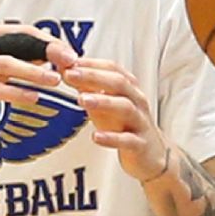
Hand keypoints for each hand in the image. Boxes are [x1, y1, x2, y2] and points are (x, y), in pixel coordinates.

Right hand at [0, 23, 78, 128]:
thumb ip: (16, 58)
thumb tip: (51, 56)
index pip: (23, 31)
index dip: (49, 41)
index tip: (70, 52)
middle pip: (17, 44)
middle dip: (47, 52)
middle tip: (70, 62)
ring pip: (6, 65)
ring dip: (34, 72)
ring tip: (55, 80)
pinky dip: (15, 92)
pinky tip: (33, 98)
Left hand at [64, 59, 169, 182]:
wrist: (150, 154)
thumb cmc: (125, 124)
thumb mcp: (105, 103)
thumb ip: (87, 87)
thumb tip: (64, 69)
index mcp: (129, 88)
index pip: (112, 68)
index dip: (91, 63)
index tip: (69, 60)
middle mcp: (137, 101)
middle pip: (119, 83)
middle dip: (93, 77)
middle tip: (70, 74)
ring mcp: (140, 122)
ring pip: (125, 107)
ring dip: (103, 101)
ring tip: (82, 100)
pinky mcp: (140, 144)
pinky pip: (128, 140)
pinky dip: (112, 138)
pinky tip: (96, 136)